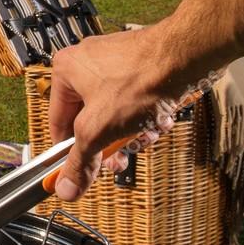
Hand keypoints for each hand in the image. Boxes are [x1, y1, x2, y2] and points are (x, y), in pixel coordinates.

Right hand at [47, 28, 175, 200]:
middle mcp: (86, 63)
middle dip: (109, 143)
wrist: (185, 57)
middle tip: (119, 159)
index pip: (58, 123)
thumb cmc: (140, 81)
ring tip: (146, 134)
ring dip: (131, 132)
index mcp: (65, 71)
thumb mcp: (100, 130)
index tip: (78, 172)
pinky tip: (159, 120)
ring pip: (114, 113)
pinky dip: (144, 116)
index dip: (69, 152)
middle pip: (90, 119)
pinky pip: (133, 101)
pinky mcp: (138, 66)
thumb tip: (66, 187)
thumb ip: (80, 161)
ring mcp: (113, 63)